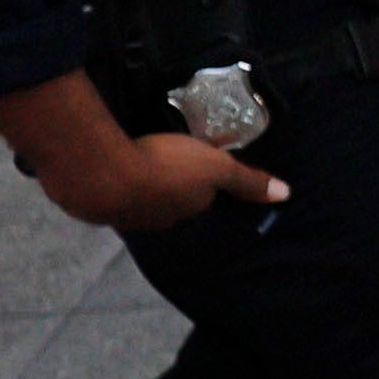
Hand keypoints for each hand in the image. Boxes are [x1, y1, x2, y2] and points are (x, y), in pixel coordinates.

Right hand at [34, 129, 290, 236]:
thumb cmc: (167, 167)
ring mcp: (123, 214)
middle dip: (167, 184)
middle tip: (164, 159)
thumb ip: (248, 180)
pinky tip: (107, 162)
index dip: (199, 182)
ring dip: (137, 181)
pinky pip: (108, 189)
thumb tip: (286, 195)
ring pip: (137, 197)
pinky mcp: (93, 203)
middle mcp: (156, 220)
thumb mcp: (217, 167)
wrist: (103, 175)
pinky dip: (111, 177)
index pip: (198, 199)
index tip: (195, 164)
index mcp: (185, 211)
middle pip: (167, 201)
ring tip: (135, 159)